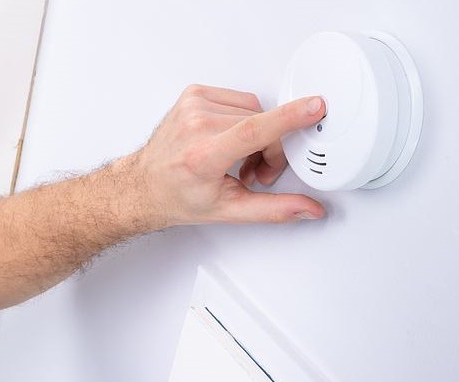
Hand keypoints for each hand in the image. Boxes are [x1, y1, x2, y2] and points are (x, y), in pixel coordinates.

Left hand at [127, 84, 327, 227]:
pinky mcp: (193, 94)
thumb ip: (273, 209)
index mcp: (203, 155)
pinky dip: (241, 118)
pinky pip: (238, 100)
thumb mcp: (228, 210)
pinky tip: (228, 138)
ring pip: (254, 109)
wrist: (143, 185)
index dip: (288, 118)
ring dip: (256, 133)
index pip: (254, 130)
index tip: (314, 106)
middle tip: (254, 173)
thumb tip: (308, 209)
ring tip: (239, 158)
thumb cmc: (177, 196)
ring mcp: (192, 106)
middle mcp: (195, 126)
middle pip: (262, 125)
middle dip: (269, 150)